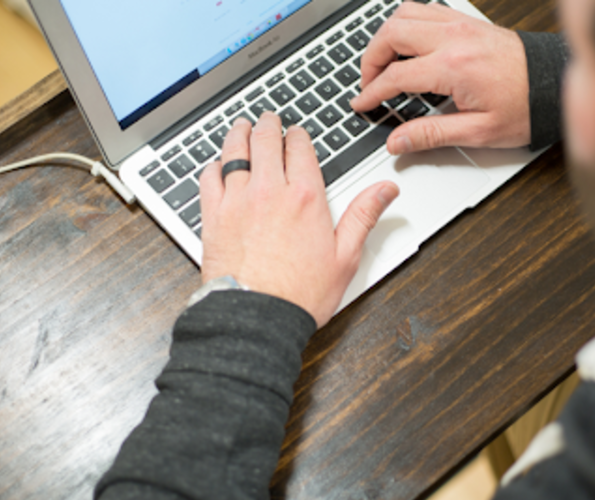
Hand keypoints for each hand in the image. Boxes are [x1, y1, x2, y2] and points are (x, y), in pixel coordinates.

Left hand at [198, 113, 398, 326]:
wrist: (257, 318)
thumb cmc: (300, 294)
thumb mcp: (346, 256)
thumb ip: (364, 215)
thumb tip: (386, 190)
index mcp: (305, 197)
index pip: (300, 148)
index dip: (298, 136)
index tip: (296, 133)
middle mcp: (269, 191)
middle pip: (266, 141)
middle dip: (268, 125)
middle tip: (268, 119)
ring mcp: (237, 201)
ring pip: (234, 152)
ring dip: (239, 134)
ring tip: (242, 127)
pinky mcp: (213, 217)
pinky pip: (208, 178)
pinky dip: (213, 165)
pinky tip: (216, 164)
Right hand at [350, 1, 530, 153]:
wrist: (555, 85)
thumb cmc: (525, 107)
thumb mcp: (478, 132)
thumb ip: (431, 135)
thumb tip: (397, 142)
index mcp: (453, 67)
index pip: (395, 76)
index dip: (371, 92)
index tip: (362, 104)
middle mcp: (454, 38)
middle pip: (391, 34)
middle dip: (370, 59)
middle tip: (368, 84)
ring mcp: (461, 25)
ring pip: (405, 14)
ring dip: (386, 37)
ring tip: (382, 62)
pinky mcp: (468, 22)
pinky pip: (426, 9)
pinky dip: (407, 24)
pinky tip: (407, 45)